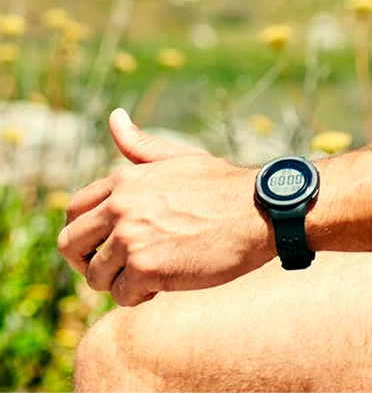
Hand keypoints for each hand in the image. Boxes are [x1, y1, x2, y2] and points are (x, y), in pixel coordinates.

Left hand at [56, 109, 273, 306]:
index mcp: (125, 179)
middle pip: (70, 244)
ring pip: (94, 275)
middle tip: (119, 266)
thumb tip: (114, 117)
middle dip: (88, 261)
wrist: (260, 211)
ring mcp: (130, 236)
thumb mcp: (179, 159)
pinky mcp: (145, 267)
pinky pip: (121, 295)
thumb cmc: (222, 187)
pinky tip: (165, 282)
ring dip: (119, 281)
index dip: (83, 232)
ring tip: (151, 272)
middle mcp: (121, 205)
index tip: (105, 243)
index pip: (73, 210)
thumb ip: (141, 145)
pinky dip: (140, 296)